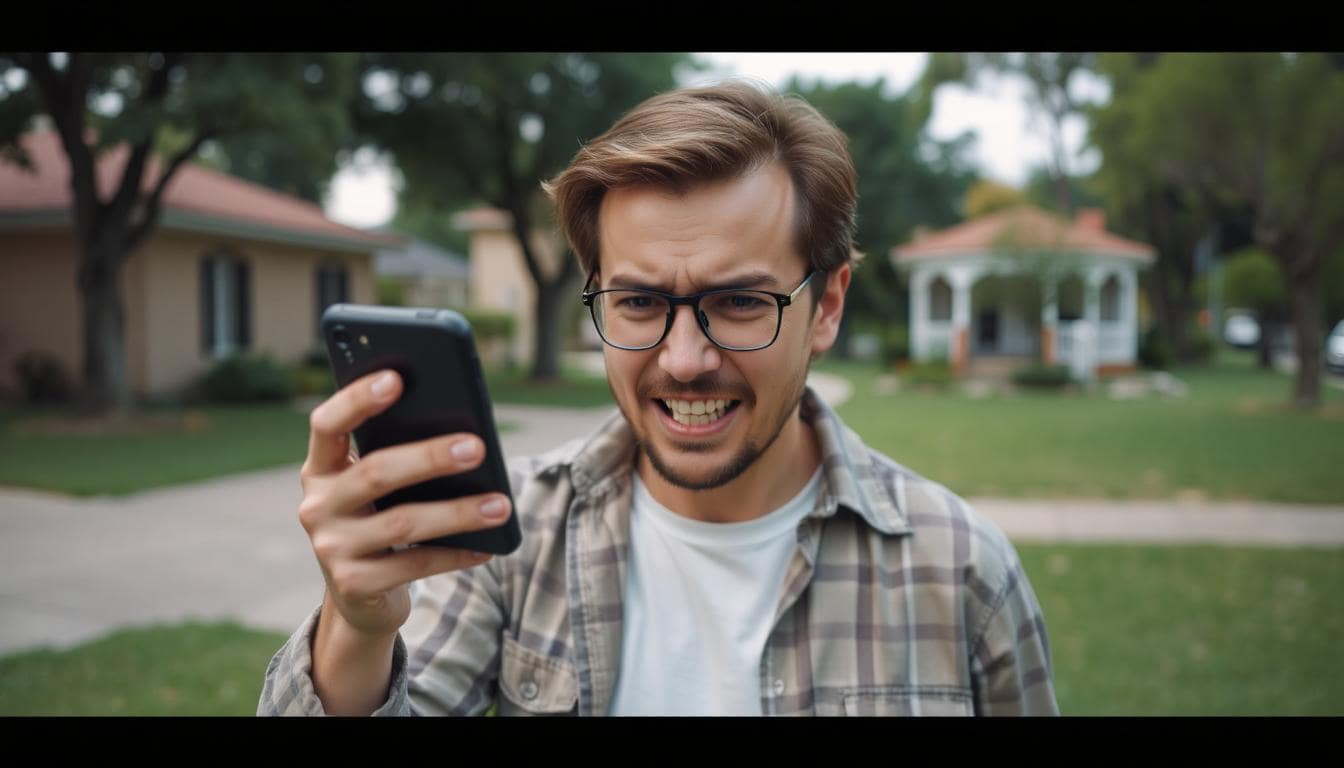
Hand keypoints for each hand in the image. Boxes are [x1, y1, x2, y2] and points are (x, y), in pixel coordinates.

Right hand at [297, 369, 510, 640]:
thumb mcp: (380, 488)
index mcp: (321, 468)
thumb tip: (466, 434)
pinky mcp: (352, 585)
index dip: (357, 399)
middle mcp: (317, 505)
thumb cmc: (381, 518)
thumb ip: (399, 455)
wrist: (359, 594)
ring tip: (501, 504)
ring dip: (458, 513)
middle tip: (477, 447)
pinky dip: (456, 555)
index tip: (397, 378)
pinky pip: (414, 567)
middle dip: (430, 457)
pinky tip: (488, 547)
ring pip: (402, 523)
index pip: (327, 424)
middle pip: (375, 472)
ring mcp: (330, 548)